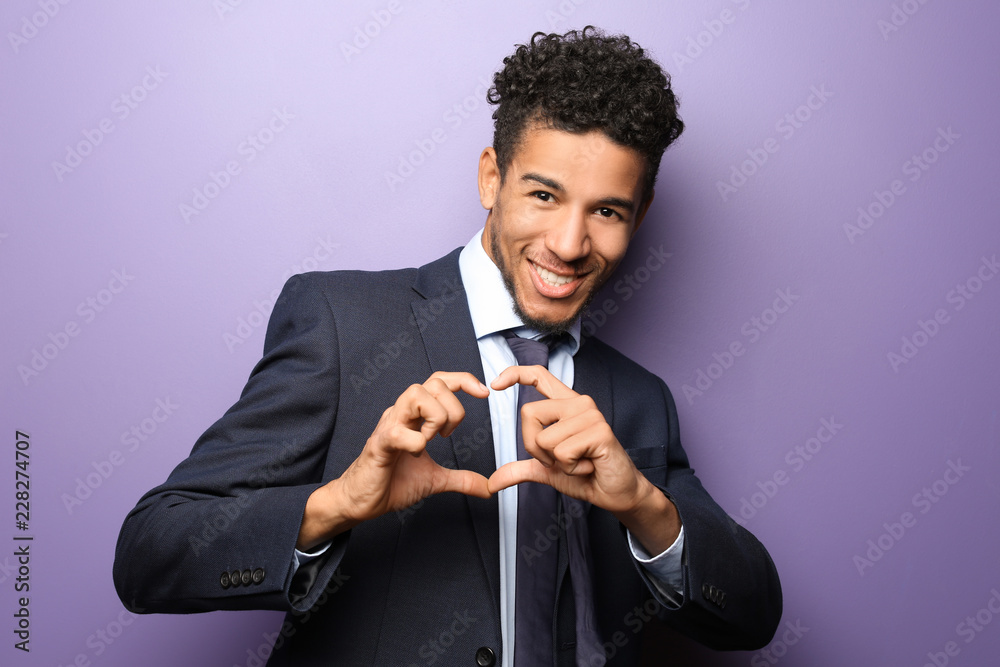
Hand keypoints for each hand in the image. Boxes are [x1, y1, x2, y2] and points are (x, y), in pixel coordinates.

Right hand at [298, 371, 489, 549]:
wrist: (361, 501)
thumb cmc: (391, 482)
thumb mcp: (435, 480)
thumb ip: (462, 479)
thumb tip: (488, 487)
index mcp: (415, 416)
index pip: (439, 381)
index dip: (463, 380)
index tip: (484, 393)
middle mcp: (402, 414)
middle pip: (433, 383)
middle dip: (452, 408)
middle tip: (448, 435)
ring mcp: (389, 426)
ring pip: (415, 394)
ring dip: (434, 417)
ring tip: (430, 440)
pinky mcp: (380, 444)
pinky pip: (398, 430)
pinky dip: (415, 441)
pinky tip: (415, 454)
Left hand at [487, 365, 679, 552]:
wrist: (616, 493)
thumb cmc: (586, 476)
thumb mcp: (547, 471)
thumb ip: (522, 469)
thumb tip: (493, 481)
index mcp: (566, 404)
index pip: (539, 376)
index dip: (515, 374)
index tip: (495, 384)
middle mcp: (578, 403)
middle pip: (528, 413)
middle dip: (534, 447)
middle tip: (561, 459)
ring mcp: (590, 415)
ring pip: (544, 438)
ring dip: (556, 462)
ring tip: (579, 462)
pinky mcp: (599, 431)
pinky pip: (563, 452)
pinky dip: (570, 469)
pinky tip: (588, 466)